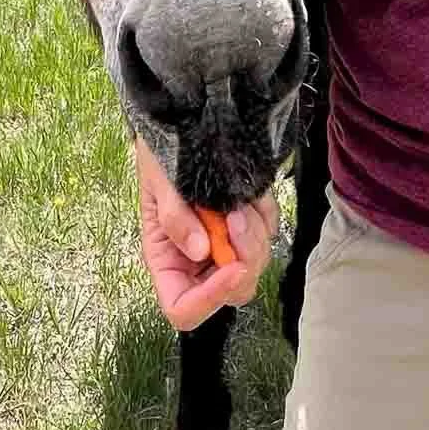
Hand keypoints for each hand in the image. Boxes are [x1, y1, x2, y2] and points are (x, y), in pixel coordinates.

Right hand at [134, 135, 276, 330]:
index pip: (184, 308)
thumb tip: (197, 250)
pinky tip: (249, 196)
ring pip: (256, 265)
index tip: (231, 267)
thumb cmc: (163, 154)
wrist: (184, 121)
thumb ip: (173, 217)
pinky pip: (269, 235)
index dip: (209, 298)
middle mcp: (198, 261)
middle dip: (244, 260)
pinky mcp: (248, 227)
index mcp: (169, 261)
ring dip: (255, 234)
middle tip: (237, 220)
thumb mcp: (158, 183)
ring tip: (240, 202)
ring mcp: (226, 245)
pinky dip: (265, 217)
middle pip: (232, 292)